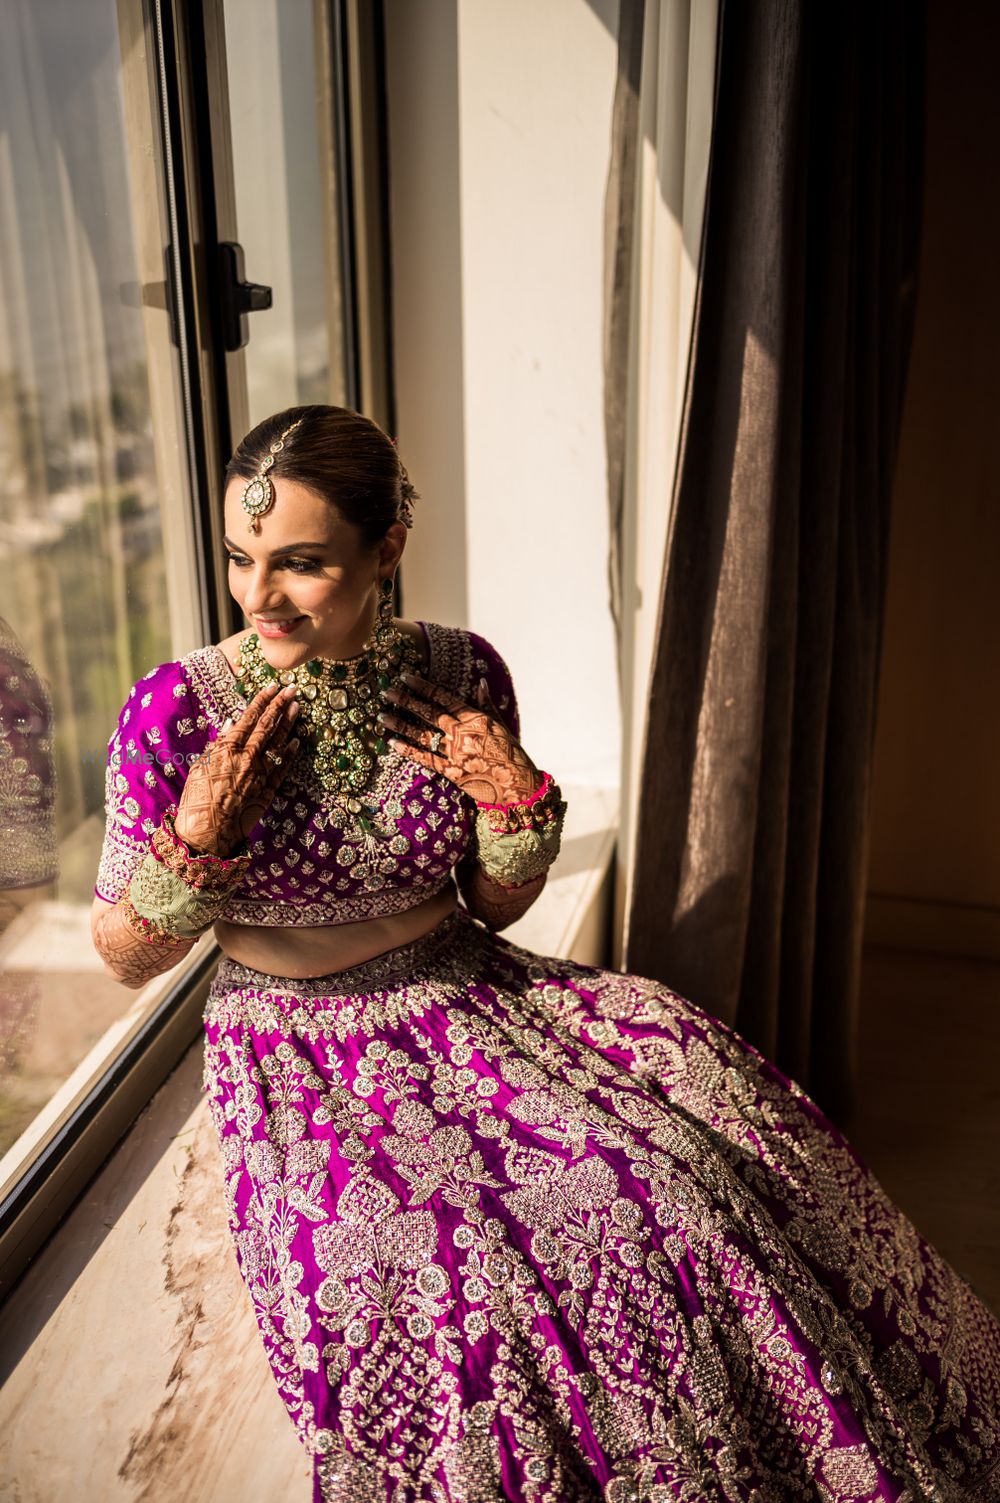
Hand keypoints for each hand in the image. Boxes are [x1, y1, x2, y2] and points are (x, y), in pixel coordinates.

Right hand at [174, 681, 300, 855]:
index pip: (248, 718)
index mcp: (227, 749)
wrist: (205, 832)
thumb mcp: (200, 766)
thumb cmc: (196, 799)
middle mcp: (246, 758)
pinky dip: (290, 754)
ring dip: (289, 723)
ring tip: (297, 707)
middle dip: (281, 705)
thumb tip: (230, 724)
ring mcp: (260, 775)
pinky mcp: (267, 791)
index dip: (262, 700)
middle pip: (267, 726)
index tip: (272, 686)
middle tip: (292, 689)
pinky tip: (297, 741)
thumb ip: (217, 744)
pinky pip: (282, 768)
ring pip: (278, 743)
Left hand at [378, 671, 540, 804]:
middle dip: (406, 701)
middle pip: (428, 713)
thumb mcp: (500, 724)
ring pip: (422, 735)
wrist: (517, 784)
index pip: (443, 697)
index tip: (406, 677)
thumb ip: (486, 703)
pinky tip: (392, 742)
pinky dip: (407, 750)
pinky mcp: (451, 771)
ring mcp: (455, 752)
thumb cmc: (510, 753)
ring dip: (400, 724)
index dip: (423, 686)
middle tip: (387, 691)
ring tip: (381, 716)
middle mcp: (462, 732)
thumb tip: (480, 682)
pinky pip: (425, 758)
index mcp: (474, 717)